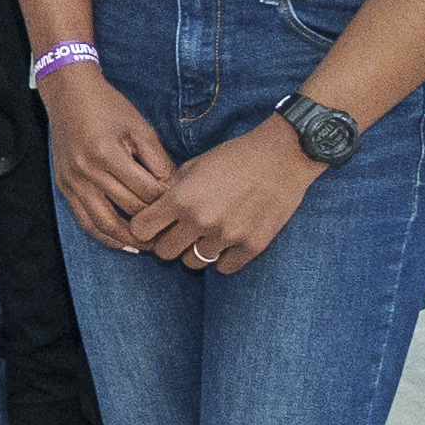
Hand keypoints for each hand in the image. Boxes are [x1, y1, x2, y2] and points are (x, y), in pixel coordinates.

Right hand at [40, 64, 178, 248]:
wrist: (69, 95)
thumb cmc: (109, 107)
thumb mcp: (141, 128)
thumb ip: (158, 161)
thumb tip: (174, 192)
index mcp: (108, 154)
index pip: (146, 191)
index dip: (168, 203)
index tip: (184, 210)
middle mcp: (88, 171)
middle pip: (128, 208)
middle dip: (154, 223)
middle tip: (175, 234)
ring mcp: (73, 181)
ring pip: (104, 223)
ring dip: (129, 239)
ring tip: (150, 246)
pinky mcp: (65, 186)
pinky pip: (85, 220)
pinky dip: (104, 235)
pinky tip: (123, 243)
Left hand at [133, 121, 310, 273]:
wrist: (282, 157)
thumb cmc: (236, 156)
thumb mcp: (194, 165)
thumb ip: (172, 189)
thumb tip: (153, 209)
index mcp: (182, 198)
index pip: (142, 230)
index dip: (145, 228)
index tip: (154, 224)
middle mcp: (201, 220)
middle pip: (164, 252)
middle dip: (168, 242)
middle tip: (180, 232)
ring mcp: (227, 236)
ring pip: (193, 262)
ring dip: (195, 251)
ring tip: (207, 235)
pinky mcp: (252, 246)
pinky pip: (224, 268)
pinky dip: (223, 258)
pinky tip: (228, 243)